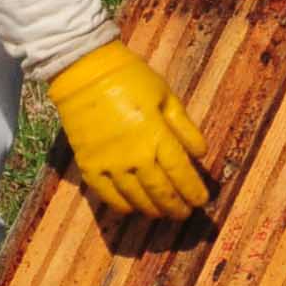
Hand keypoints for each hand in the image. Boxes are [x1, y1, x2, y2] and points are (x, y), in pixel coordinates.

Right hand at [48, 40, 211, 217]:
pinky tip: (133, 209)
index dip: (193, 191)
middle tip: (184, 213)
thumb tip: (200, 155)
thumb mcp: (166, 97)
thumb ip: (185, 128)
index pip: (181, 174)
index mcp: (157, 136)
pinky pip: (108, 197)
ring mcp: (110, 164)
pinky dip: (123, 207)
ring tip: (162, 213)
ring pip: (136, 199)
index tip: (201, 201)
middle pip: (161, 192)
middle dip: (176, 207)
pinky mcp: (89, 167)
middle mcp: (135, 156)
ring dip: (153, 210)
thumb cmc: (131, 79)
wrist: (85, 72)